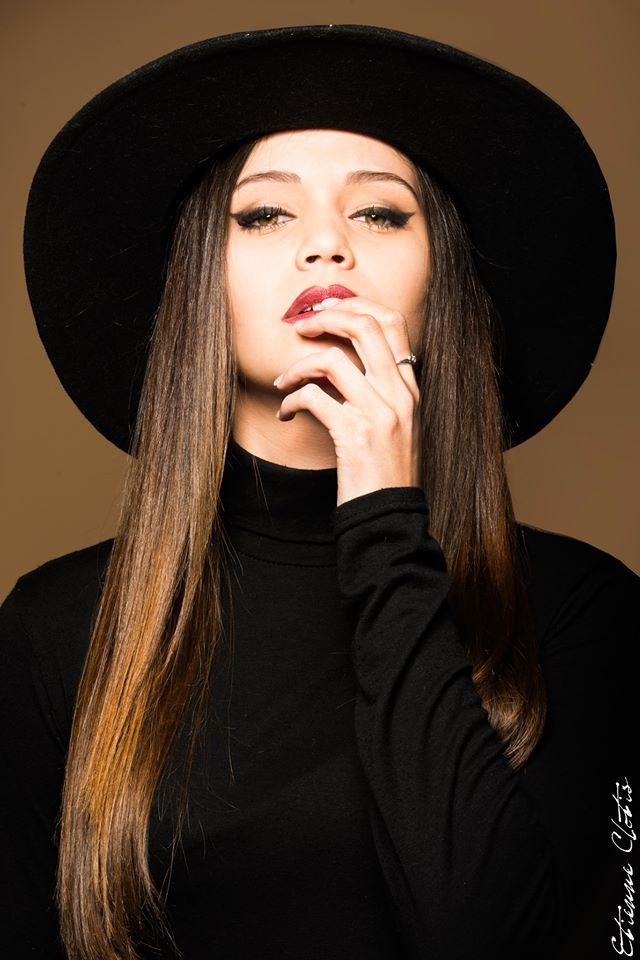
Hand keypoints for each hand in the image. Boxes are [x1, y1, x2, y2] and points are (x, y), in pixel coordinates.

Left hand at [273, 296, 422, 507]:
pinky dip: (291, 402)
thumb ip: (380, 393)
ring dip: (298, 366)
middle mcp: (399, 395)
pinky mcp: (355, 435)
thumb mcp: (396, 427)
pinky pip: (313, 398)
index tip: (329, 308)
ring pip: (332, 360)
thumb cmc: (385, 475)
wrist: (389, 518)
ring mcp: (380, 413)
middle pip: (365, 327)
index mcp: (411, 389)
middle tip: (300, 325)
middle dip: (327, 317)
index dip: (358, 305)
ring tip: (283, 381)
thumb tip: (342, 364)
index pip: (393, 323)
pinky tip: (285, 414)